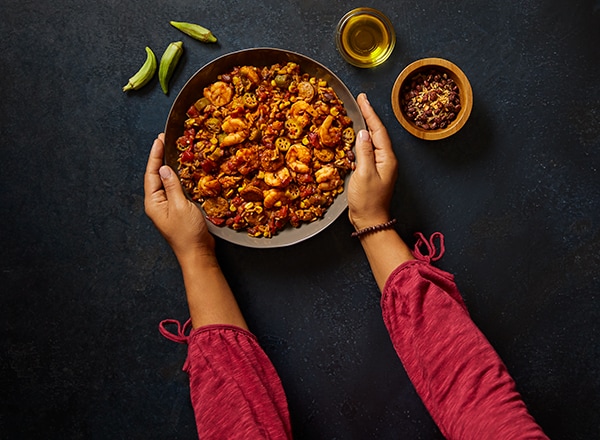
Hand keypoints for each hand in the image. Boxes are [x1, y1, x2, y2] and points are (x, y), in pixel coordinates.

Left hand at [144, 134, 214, 260]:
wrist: (198, 254)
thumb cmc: (188, 234)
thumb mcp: (180, 206)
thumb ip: (172, 186)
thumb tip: (165, 168)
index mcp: (154, 202)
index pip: (152, 173)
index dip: (156, 155)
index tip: (159, 139)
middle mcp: (158, 203)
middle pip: (157, 175)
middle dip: (162, 157)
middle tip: (167, 139)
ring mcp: (169, 206)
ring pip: (168, 181)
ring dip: (172, 166)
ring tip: (176, 150)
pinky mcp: (179, 209)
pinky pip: (177, 189)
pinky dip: (181, 177)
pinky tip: (187, 170)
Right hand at [347, 93, 398, 230]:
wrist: (370, 221)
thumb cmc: (367, 201)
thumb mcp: (364, 174)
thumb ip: (364, 152)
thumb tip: (363, 133)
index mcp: (387, 158)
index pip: (378, 130)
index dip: (370, 113)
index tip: (363, 98)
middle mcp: (386, 160)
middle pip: (376, 133)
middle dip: (368, 116)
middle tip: (360, 100)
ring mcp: (380, 166)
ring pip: (372, 141)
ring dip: (364, 127)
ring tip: (357, 113)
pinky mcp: (372, 172)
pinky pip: (367, 151)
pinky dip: (360, 141)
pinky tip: (354, 138)